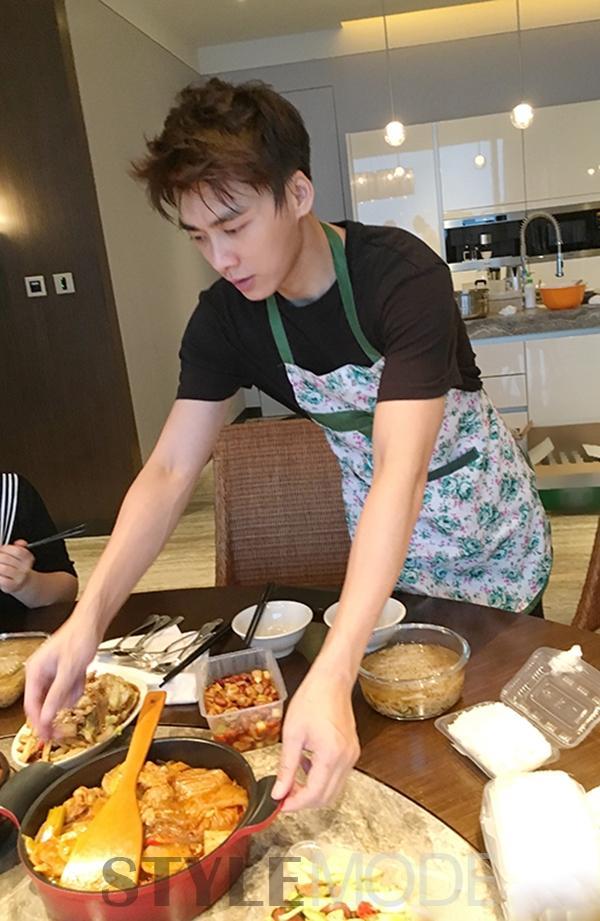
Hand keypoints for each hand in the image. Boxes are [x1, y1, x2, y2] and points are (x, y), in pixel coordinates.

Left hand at [0, 540, 33, 594]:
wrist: (23, 582)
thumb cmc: (18, 568)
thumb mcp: (21, 555)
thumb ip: (19, 547)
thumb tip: (20, 543)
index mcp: (28, 558)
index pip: (17, 550)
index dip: (5, 548)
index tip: (1, 549)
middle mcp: (25, 568)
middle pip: (6, 558)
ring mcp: (19, 578)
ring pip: (2, 569)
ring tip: (0, 565)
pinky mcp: (12, 586)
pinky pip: (1, 579)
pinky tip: (0, 574)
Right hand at [24, 612, 100, 739]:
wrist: (92, 623)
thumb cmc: (79, 639)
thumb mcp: (69, 671)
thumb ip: (57, 695)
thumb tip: (46, 717)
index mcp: (35, 672)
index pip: (31, 705)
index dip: (39, 723)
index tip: (46, 737)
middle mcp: (41, 673)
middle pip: (44, 703)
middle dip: (57, 709)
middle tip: (63, 729)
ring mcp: (53, 673)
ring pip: (58, 697)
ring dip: (70, 695)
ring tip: (78, 681)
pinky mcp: (64, 672)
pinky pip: (68, 689)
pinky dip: (75, 688)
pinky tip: (80, 677)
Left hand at [271, 669, 359, 810]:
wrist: (331, 681)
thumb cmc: (312, 699)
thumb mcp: (292, 734)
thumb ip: (286, 766)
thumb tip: (279, 792)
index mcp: (330, 755)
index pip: (314, 794)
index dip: (295, 804)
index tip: (280, 804)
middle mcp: (346, 759)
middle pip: (326, 797)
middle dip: (304, 801)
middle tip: (284, 795)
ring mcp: (352, 755)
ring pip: (334, 789)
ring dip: (313, 791)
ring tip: (293, 780)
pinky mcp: (352, 751)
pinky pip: (338, 775)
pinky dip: (322, 778)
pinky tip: (307, 766)